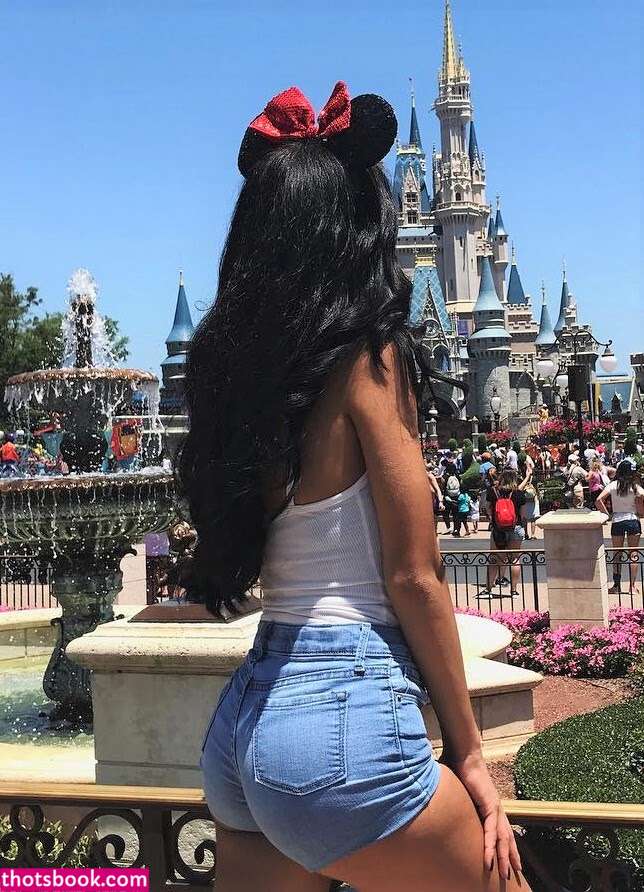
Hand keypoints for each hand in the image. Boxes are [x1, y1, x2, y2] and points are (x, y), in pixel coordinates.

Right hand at [442, 751, 521, 880]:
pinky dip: (490, 847)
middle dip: (511, 856)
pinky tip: (489, 860)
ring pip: (502, 838)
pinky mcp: (489, 805)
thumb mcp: (456, 789)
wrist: (463, 752)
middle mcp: (495, 808)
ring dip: (504, 858)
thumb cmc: (458, 766)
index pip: (501, 829)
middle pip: (507, 837)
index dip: (506, 845)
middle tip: (514, 873)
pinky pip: (491, 831)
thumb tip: (439, 800)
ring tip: (504, 875)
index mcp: (489, 804)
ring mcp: (494, 806)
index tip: (510, 859)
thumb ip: (453, 798)